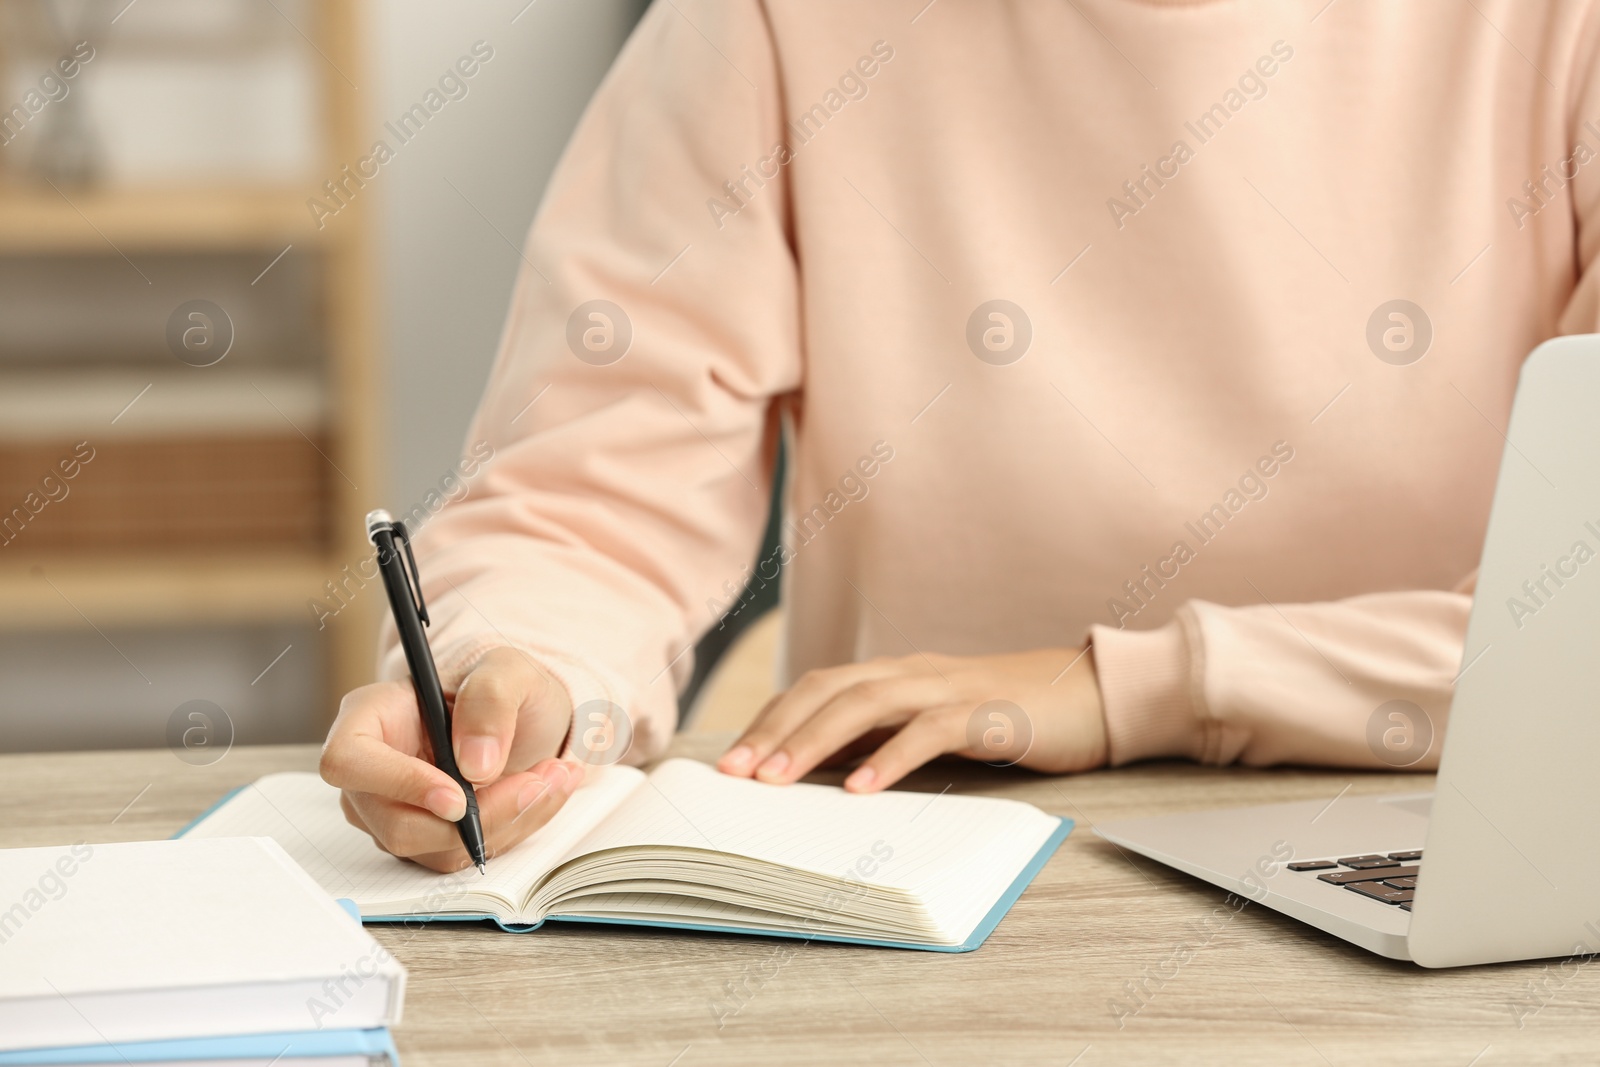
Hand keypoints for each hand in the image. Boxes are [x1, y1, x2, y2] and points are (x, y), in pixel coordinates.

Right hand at [320, 647, 580, 871]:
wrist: (524, 715)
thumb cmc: (501, 687)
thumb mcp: (507, 670)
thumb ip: (490, 700)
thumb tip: (476, 764)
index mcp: (370, 715)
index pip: (348, 761)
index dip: (398, 785)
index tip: (459, 795)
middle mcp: (371, 771)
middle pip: (398, 825)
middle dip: (480, 814)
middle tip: (536, 782)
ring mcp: (393, 811)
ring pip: (438, 848)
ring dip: (508, 821)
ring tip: (552, 777)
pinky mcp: (426, 839)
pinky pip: (464, 855)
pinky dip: (514, 828)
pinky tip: (542, 793)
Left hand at [716, 647, 1107, 791]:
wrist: (1090, 697)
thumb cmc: (1006, 717)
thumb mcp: (933, 727)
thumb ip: (883, 738)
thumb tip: (820, 769)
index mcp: (897, 675)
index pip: (817, 687)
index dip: (770, 719)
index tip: (730, 761)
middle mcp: (914, 673)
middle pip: (828, 688)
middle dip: (776, 728)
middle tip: (736, 772)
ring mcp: (949, 689)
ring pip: (868, 702)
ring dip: (817, 739)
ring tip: (780, 778)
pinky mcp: (987, 713)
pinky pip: (929, 731)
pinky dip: (891, 757)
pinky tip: (862, 788)